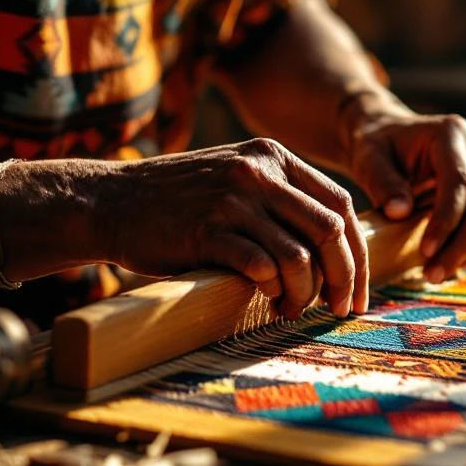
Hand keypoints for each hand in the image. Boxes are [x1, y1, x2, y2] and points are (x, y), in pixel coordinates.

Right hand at [102, 139, 367, 318]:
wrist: (108, 201)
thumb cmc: (180, 202)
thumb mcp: (237, 180)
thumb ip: (283, 199)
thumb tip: (337, 248)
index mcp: (273, 157)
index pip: (340, 204)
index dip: (357, 252)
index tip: (357, 290)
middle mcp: (259, 171)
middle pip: (330, 230)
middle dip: (344, 277)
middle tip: (339, 309)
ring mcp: (232, 198)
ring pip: (299, 255)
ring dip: (305, 292)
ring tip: (291, 308)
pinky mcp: (206, 230)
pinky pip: (261, 267)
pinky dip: (273, 290)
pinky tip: (266, 300)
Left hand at [346, 111, 465, 281]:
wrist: (385, 137)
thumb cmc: (376, 146)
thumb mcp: (369, 158)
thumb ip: (382, 182)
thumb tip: (400, 212)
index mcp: (450, 134)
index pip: (460, 181)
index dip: (447, 219)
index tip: (426, 250)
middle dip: (462, 243)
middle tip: (433, 273)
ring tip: (437, 274)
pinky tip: (450, 264)